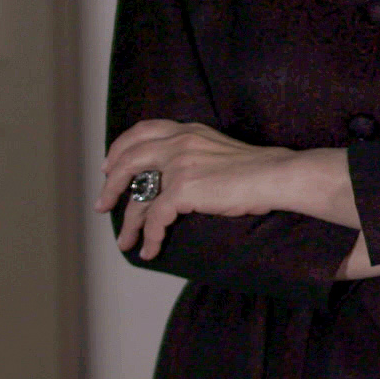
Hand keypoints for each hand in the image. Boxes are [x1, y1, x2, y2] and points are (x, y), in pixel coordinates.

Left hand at [95, 119, 296, 259]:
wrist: (276, 174)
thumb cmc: (258, 169)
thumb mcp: (218, 150)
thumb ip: (194, 155)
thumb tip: (174, 182)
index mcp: (188, 131)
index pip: (142, 131)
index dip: (120, 148)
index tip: (110, 165)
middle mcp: (179, 142)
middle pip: (127, 160)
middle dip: (111, 185)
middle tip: (103, 204)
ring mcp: (178, 164)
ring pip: (137, 195)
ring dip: (128, 223)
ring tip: (124, 241)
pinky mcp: (183, 188)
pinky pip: (155, 217)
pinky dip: (150, 236)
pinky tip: (151, 248)